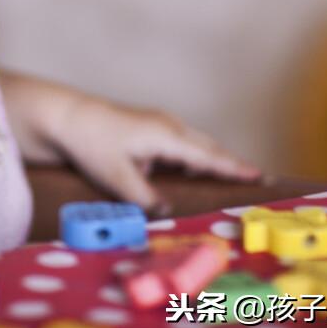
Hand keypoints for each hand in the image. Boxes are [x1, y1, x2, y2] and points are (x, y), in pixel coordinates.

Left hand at [48, 93, 259, 214]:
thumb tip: (168, 212)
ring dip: (214, 158)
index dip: (234, 168)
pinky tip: (194, 168)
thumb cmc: (91, 144)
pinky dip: (195, 154)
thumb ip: (145, 197)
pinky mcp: (148, 127)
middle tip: (259, 176)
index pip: (208, 157)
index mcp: (166, 136)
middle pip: (208, 147)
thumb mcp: (117, 177)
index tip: (260, 175)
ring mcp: (158, 123)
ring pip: (195, 143)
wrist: (66, 116)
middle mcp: (168, 126)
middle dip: (232, 162)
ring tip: (234, 174)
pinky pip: (181, 142)